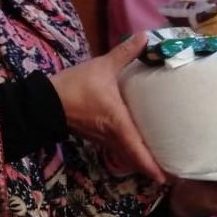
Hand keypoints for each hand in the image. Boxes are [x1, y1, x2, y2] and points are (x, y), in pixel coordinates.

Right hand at [49, 33, 165, 183]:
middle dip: (152, 167)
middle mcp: (112, 136)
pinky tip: (137, 145)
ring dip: (140, 160)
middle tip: (172, 174)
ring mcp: (102, 138)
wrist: (44, 102)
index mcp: (117, 123)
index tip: (167, 179)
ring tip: (159, 162)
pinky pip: (117, 148)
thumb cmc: (76, 87)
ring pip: (125, 154)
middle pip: (134, 158)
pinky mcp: (95, 135)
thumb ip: (124, 53)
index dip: (152, 166)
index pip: (138, 149)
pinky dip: (130, 152)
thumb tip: (144, 37)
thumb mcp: (102, 67)